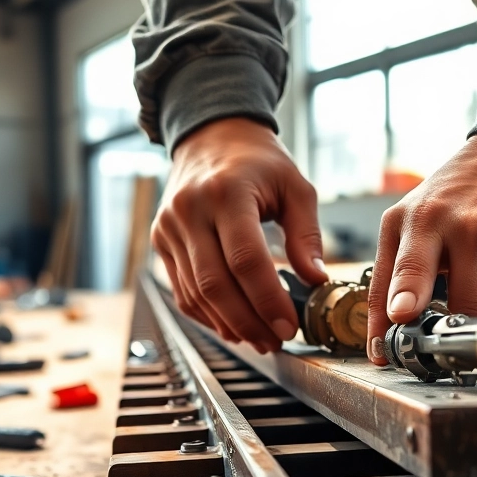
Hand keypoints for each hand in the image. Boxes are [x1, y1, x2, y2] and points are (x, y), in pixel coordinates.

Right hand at [152, 118, 328, 352]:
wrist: (210, 136)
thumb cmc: (257, 160)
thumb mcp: (295, 185)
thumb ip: (307, 234)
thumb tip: (315, 280)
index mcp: (226, 192)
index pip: (245, 259)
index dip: (268, 300)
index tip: (289, 325)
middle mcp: (190, 210)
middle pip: (215, 284)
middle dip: (248, 321)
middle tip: (276, 340)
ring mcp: (169, 227)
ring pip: (195, 294)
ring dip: (229, 324)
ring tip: (260, 338)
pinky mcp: (160, 241)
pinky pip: (182, 290)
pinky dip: (208, 315)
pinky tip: (233, 324)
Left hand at [366, 135, 476, 363]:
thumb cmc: (466, 192)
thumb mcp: (420, 216)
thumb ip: (402, 265)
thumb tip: (393, 325)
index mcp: (406, 221)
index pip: (385, 285)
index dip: (382, 329)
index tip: (384, 357)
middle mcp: (440, 223)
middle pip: (422, 300)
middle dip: (423, 337)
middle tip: (432, 360)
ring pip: (472, 312)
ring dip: (474, 336)